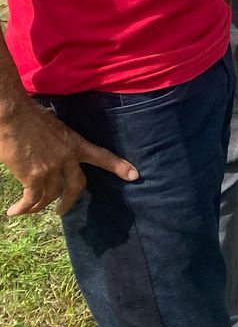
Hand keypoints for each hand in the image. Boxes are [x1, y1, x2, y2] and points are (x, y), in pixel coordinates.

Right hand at [1, 100, 138, 216]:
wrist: (14, 115)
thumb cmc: (31, 115)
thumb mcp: (56, 126)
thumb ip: (60, 140)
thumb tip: (54, 146)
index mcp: (76, 143)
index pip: (103, 156)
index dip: (118, 166)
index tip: (134, 175)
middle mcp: (67, 158)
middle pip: (76, 186)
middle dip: (69, 201)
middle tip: (62, 210)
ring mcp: (51, 169)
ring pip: (51, 195)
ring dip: (39, 206)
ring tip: (32, 210)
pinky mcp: (33, 176)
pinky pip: (31, 198)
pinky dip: (23, 207)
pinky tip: (15, 211)